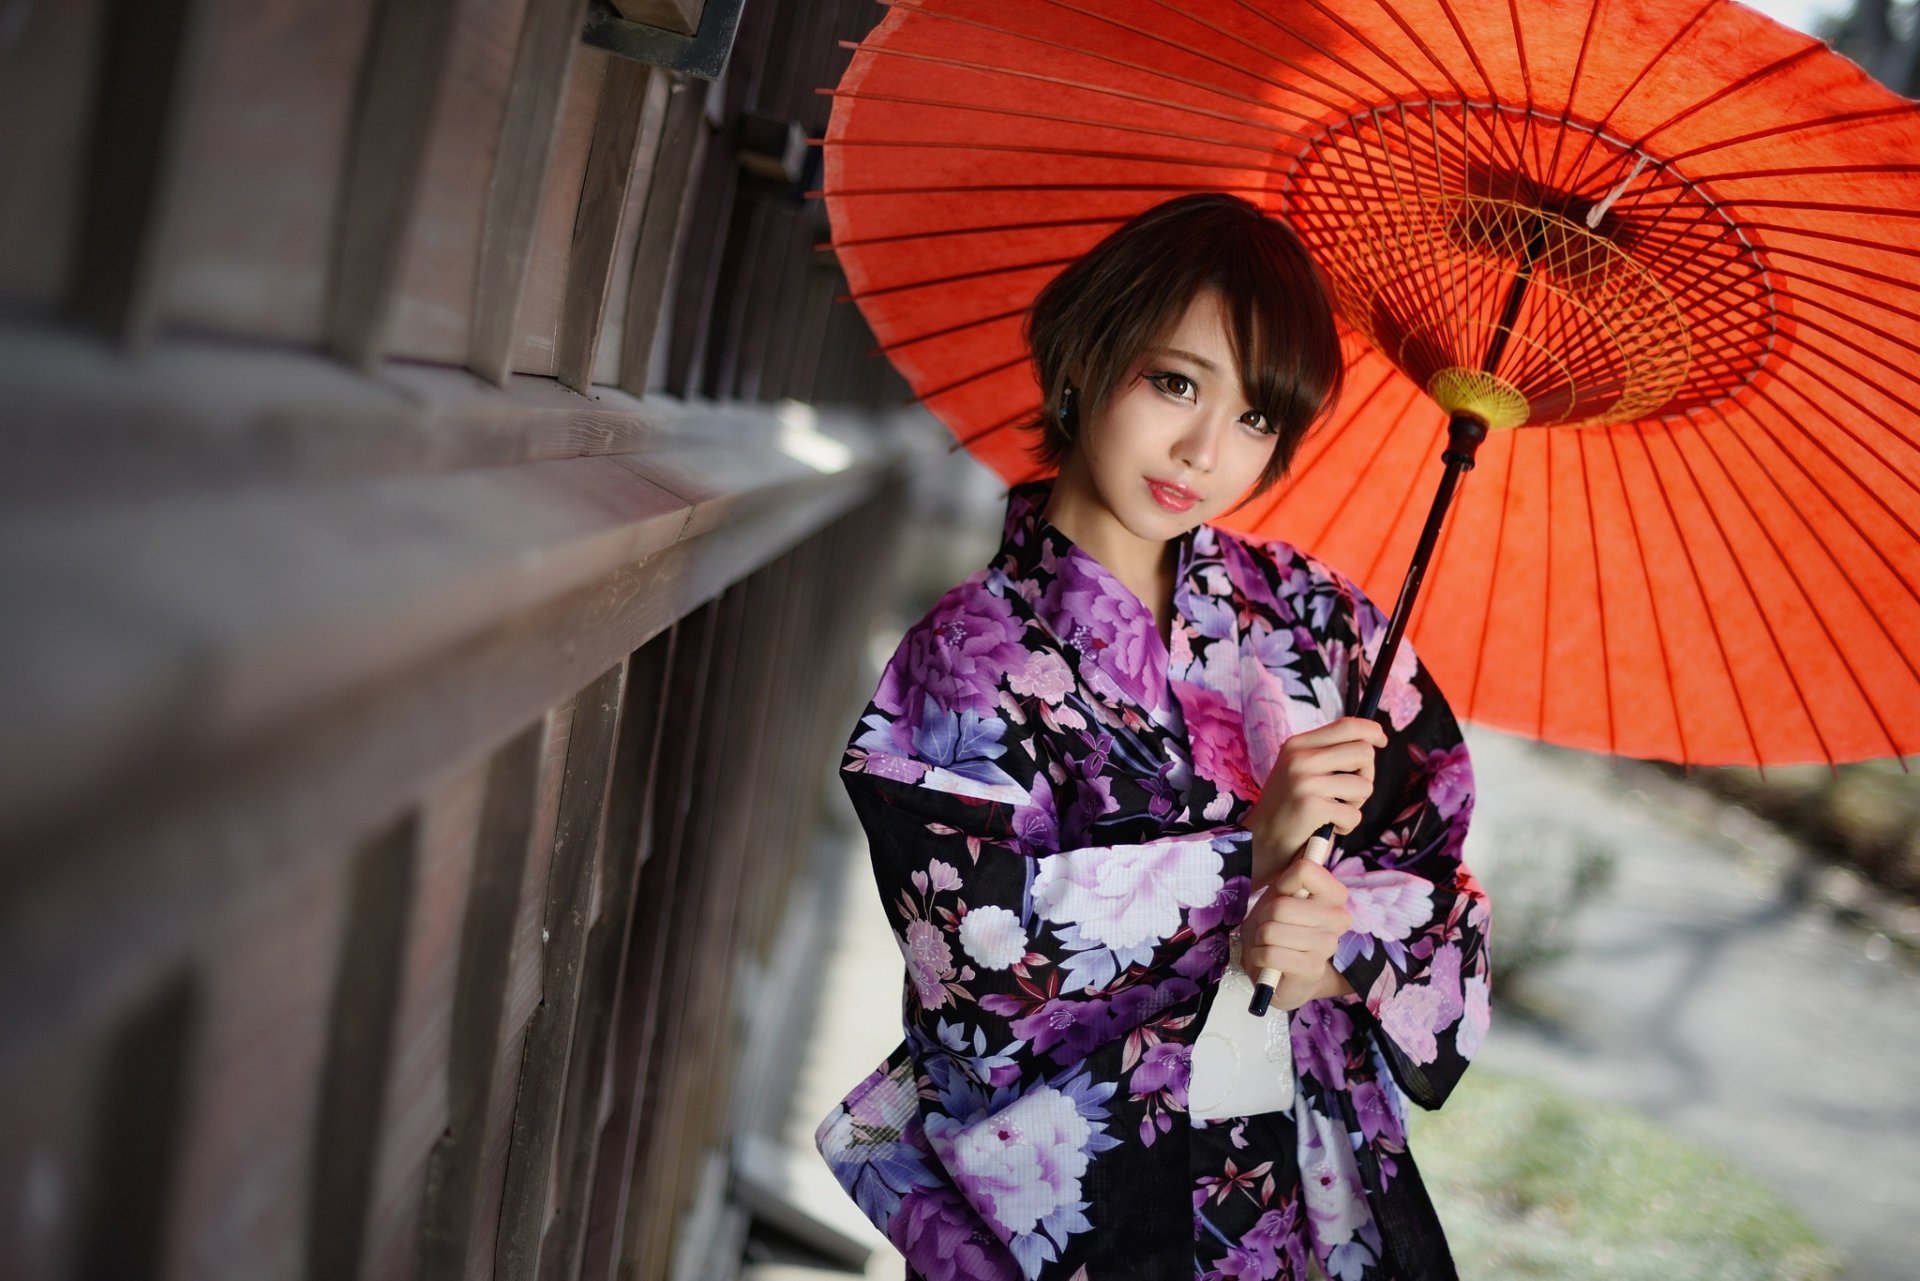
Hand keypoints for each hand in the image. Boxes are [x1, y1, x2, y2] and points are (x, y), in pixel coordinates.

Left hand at [1240, 858, 1353, 1010]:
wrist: (1275, 969)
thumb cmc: (1277, 926)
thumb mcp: (1281, 893)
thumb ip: (1296, 871)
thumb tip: (1321, 837)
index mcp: (1334, 894)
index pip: (1305, 869)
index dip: (1282, 884)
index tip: (1282, 896)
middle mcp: (1339, 918)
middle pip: (1282, 905)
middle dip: (1264, 917)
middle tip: (1268, 926)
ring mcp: (1328, 946)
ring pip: (1272, 931)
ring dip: (1259, 939)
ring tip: (1268, 944)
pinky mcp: (1312, 970)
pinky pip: (1271, 955)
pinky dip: (1258, 957)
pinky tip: (1266, 960)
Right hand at [1245, 716, 1386, 883]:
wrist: (1257, 842)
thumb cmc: (1287, 809)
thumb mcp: (1298, 770)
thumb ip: (1327, 754)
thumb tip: (1371, 743)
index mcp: (1297, 744)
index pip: (1347, 725)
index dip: (1372, 731)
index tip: (1381, 741)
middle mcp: (1300, 758)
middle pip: (1364, 753)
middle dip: (1366, 775)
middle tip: (1348, 793)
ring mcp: (1305, 781)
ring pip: (1364, 785)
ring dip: (1355, 805)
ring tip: (1333, 811)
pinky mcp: (1311, 806)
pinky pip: (1354, 814)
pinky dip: (1346, 826)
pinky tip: (1326, 827)